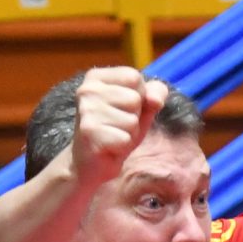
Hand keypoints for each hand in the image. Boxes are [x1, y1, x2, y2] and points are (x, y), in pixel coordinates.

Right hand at [68, 67, 166, 183]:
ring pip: (132, 120)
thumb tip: (155, 100)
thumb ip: (155, 93)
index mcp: (96, 77)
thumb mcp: (141, 107)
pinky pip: (125, 139)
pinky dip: (121, 147)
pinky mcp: (89, 132)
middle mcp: (87, 89)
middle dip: (133, 117)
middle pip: (135, 98)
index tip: (121, 109)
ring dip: (128, 133)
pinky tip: (107, 148)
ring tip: (112, 136)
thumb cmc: (115, 130)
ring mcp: (86, 111)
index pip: (135, 77)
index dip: (138, 97)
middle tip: (115, 126)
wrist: (88, 164)